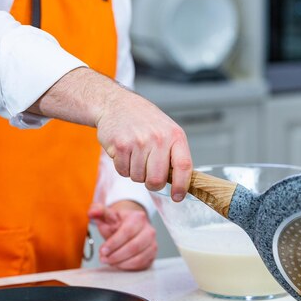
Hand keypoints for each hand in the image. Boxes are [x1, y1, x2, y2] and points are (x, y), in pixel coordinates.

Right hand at [28, 68, 192, 201]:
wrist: (116, 104)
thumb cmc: (144, 121)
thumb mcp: (167, 131)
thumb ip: (173, 154)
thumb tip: (181, 184)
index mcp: (175, 136)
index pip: (184, 167)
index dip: (182, 186)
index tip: (177, 197)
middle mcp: (158, 138)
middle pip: (156, 180)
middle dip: (152, 183)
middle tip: (148, 173)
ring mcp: (138, 142)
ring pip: (138, 178)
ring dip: (135, 173)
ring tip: (135, 155)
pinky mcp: (120, 146)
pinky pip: (123, 172)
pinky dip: (123, 167)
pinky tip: (124, 152)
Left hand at [88, 201, 156, 270]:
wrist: (128, 228)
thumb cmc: (116, 223)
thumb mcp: (106, 215)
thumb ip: (97, 211)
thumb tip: (92, 213)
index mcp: (138, 217)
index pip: (127, 232)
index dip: (114, 243)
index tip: (102, 251)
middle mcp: (149, 230)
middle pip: (134, 246)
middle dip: (116, 255)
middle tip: (103, 259)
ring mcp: (152, 243)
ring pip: (139, 257)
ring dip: (121, 263)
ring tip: (109, 262)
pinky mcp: (152, 254)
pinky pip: (141, 264)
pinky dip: (128, 266)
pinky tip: (118, 264)